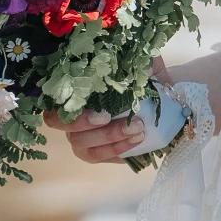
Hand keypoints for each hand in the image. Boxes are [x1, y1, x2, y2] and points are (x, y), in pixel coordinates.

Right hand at [42, 53, 171, 163]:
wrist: (164, 103)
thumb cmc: (145, 81)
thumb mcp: (145, 67)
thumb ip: (138, 64)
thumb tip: (140, 68)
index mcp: (77, 88)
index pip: (56, 97)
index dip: (69, 102)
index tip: (100, 109)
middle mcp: (72, 113)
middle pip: (60, 123)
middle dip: (84, 123)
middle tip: (112, 119)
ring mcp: (81, 135)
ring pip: (80, 143)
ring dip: (109, 138)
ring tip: (138, 129)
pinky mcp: (95, 151)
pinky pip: (97, 156)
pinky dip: (117, 150)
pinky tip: (137, 140)